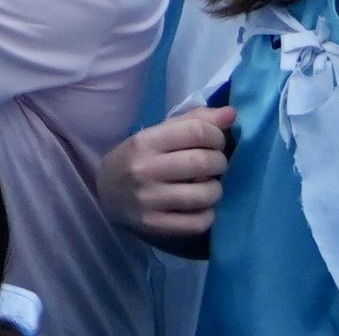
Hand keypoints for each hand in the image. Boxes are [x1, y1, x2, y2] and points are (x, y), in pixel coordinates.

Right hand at [99, 106, 233, 245]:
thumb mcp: (158, 134)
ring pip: (203, 194)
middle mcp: (144, 169)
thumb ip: (194, 121)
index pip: (195, 131)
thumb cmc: (139, 158)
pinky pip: (197, 222)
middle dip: (219, 162)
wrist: (107, 194)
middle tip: (216, 164)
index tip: (216, 142)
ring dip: (215, 189)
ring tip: (209, 186)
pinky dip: (208, 215)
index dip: (216, 135)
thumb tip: (231, 114)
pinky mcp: (154, 225)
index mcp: (145, 141)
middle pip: (202, 162)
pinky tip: (201, 207)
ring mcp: (148, 200)